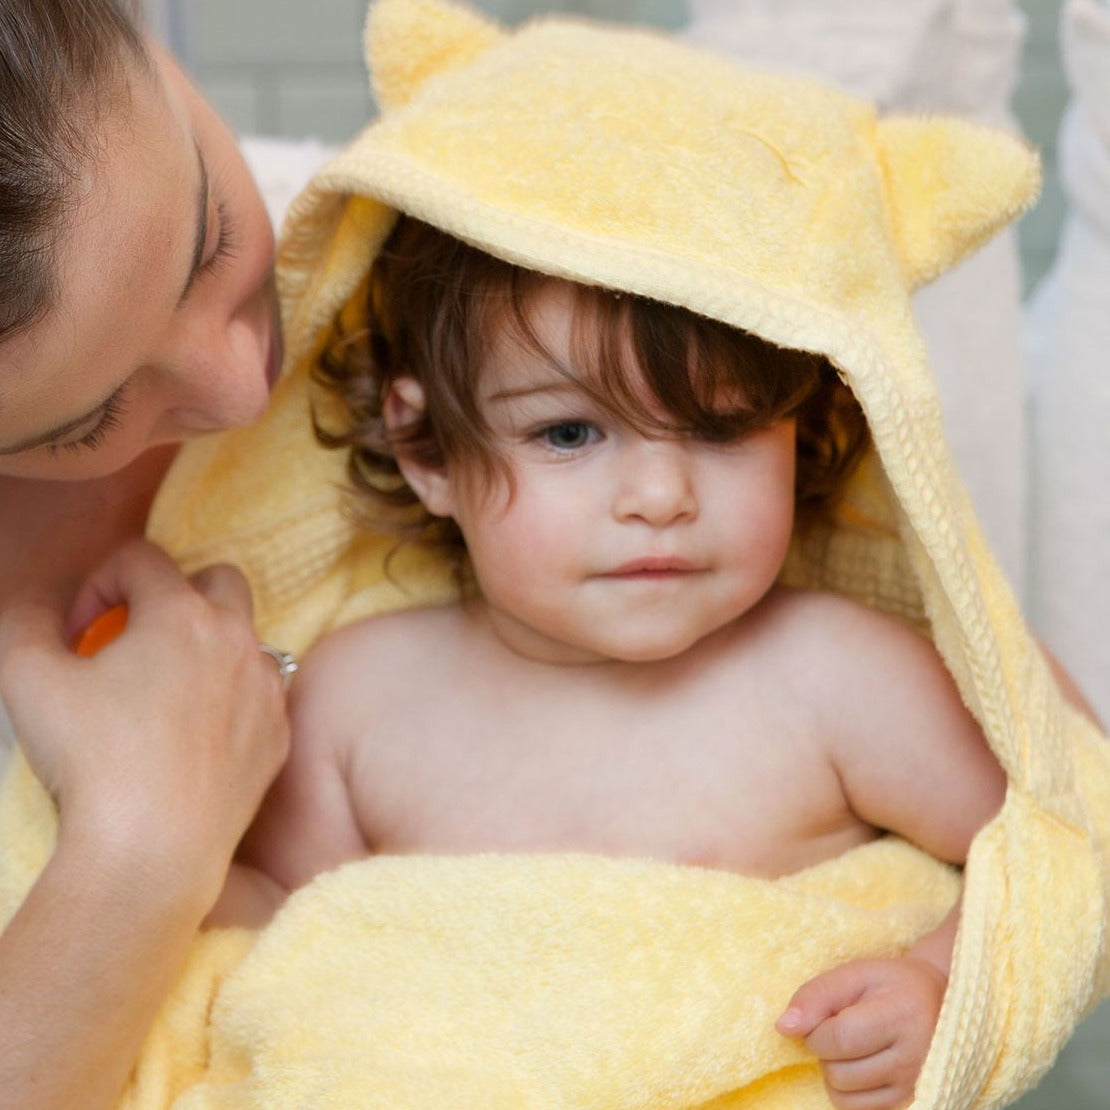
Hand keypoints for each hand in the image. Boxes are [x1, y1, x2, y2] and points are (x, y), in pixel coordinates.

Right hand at [0, 539, 289, 913]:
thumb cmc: (91, 761)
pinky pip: (261, 694)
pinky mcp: (278, 734)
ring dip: (208, 644)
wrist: (153, 851)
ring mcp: (267, 687)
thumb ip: (27, 623)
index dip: (97, 583)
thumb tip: (40, 610)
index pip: (141, 559)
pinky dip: (230, 697)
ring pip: (247, 637)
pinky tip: (194, 732)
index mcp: (182, 614)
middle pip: (218, 578)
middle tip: (133, 638)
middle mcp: (238, 639)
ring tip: (163, 685)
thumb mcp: (28, 679)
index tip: (75, 631)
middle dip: (174, 593)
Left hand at [776, 956, 946, 1109]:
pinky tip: (859, 1066)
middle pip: (838, 1072)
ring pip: (844, 1097)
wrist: (936, 1001)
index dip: (815, 1031)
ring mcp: (915, 1086)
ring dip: (834, 1071)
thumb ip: (815, 995)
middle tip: (842, 1028)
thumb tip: (784, 1027)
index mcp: (900, 1015)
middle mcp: (914, 1057)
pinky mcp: (911, 1103)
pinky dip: (847, 1091)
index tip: (823, 1018)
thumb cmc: (888, 984)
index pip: (838, 1039)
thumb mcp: (852, 975)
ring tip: (852, 1047)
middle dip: (824, 1051)